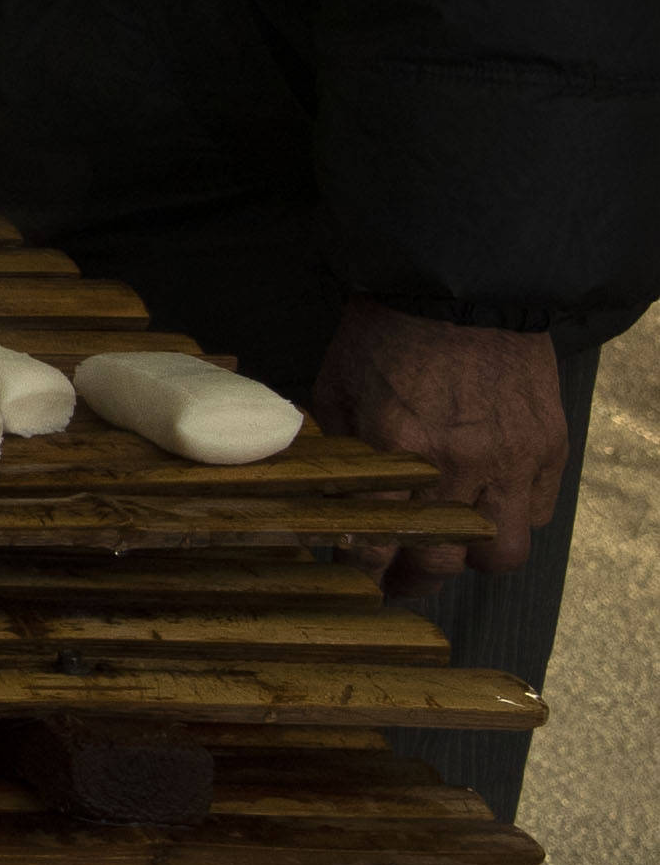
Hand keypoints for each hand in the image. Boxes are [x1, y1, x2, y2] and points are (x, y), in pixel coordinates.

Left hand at [314, 300, 570, 591]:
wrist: (459, 285)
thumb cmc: (385, 332)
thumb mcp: (337, 385)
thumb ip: (333, 444)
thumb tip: (317, 493)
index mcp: (396, 449)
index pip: (377, 541)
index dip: (363, 569)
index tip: (355, 576)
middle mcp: (457, 465)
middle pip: (441, 562)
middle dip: (415, 579)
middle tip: (401, 577)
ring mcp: (510, 459)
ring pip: (501, 552)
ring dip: (473, 558)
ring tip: (453, 550)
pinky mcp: (548, 448)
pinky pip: (536, 514)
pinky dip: (512, 520)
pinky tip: (489, 507)